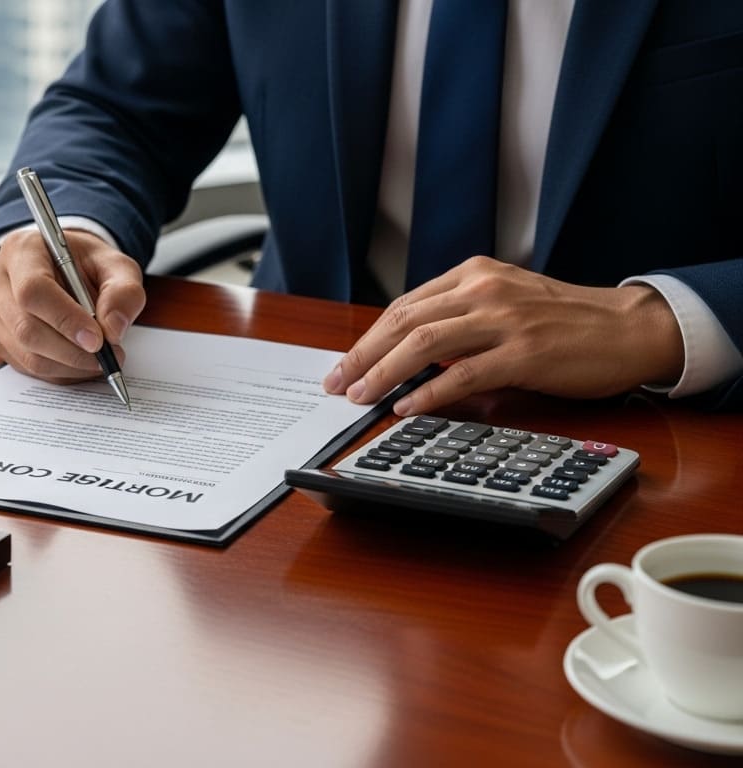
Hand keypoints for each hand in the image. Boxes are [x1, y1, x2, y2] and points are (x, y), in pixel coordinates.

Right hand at [0, 228, 145, 382]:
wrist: (62, 268)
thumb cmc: (85, 264)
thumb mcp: (115, 264)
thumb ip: (123, 291)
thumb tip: (113, 330)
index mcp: (21, 250)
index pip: (33, 290)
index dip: (65, 319)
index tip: (97, 340)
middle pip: (26, 328)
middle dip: (72, 351)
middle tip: (108, 357)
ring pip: (26, 354)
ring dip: (69, 366)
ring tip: (100, 361)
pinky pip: (27, 367)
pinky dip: (60, 372)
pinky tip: (81, 364)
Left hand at [323, 256, 685, 414]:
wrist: (629, 328)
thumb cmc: (565, 322)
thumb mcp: (504, 304)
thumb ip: (459, 321)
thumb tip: (407, 357)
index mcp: (474, 274)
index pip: (404, 306)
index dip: (368, 339)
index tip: (344, 365)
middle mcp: (483, 289)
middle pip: (404, 321)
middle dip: (363, 356)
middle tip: (337, 384)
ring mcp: (504, 319)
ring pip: (424, 344)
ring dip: (384, 373)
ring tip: (361, 396)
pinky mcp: (525, 353)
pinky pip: (463, 373)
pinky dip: (430, 392)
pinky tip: (408, 408)